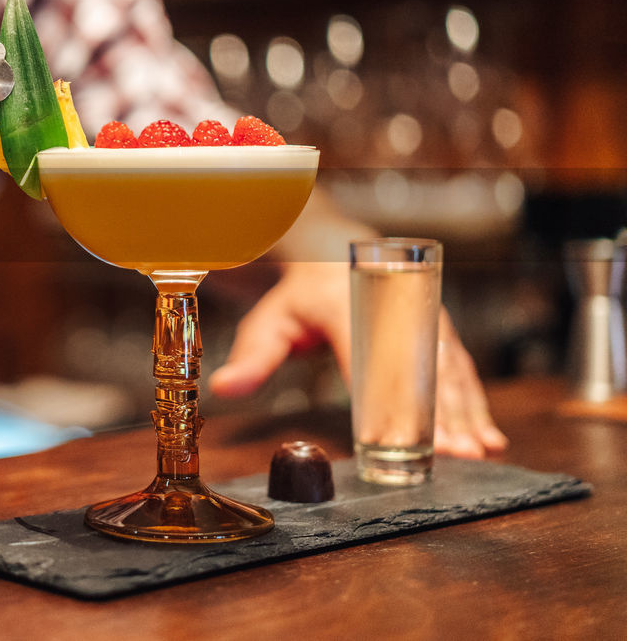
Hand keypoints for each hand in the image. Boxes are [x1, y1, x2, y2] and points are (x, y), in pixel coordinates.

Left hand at [208, 262, 508, 456]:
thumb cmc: (298, 297)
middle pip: (418, 368)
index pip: (366, 358)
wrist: (334, 257)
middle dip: (436, 414)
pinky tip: (488, 437)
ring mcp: (423, 320)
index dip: (382, 399)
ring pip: (446, 370)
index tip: (392, 437)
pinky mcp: (438, 332)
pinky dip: (474, 404)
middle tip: (452, 453)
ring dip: (464, 413)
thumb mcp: (268, 320)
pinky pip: (459, 370)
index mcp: (348, 303)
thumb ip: (251, 357)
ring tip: (476, 452)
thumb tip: (223, 388)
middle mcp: (396, 309)